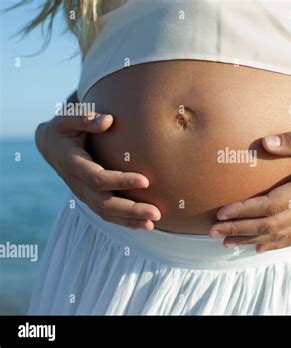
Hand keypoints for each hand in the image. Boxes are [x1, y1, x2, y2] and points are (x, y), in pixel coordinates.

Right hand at [35, 113, 160, 229]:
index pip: (98, 178)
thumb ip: (85, 118)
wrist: (51, 145)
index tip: (145, 181)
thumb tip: (108, 120)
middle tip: (156, 213)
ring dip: (130, 220)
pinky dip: (125, 222)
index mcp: (73, 164)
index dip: (120, 181)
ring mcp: (83, 194)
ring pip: (106, 213)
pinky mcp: (90, 198)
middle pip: (104, 203)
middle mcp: (77, 184)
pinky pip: (107, 214)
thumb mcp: (68, 117)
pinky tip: (145, 225)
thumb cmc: (65, 128)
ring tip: (153, 224)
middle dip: (131, 210)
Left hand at [208, 125, 290, 251]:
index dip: (245, 210)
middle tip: (213, 232)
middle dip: (240, 229)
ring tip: (227, 244)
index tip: (220, 213)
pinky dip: (276, 244)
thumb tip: (264, 142)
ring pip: (282, 236)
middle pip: (272, 225)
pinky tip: (259, 247)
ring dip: (253, 240)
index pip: (272, 205)